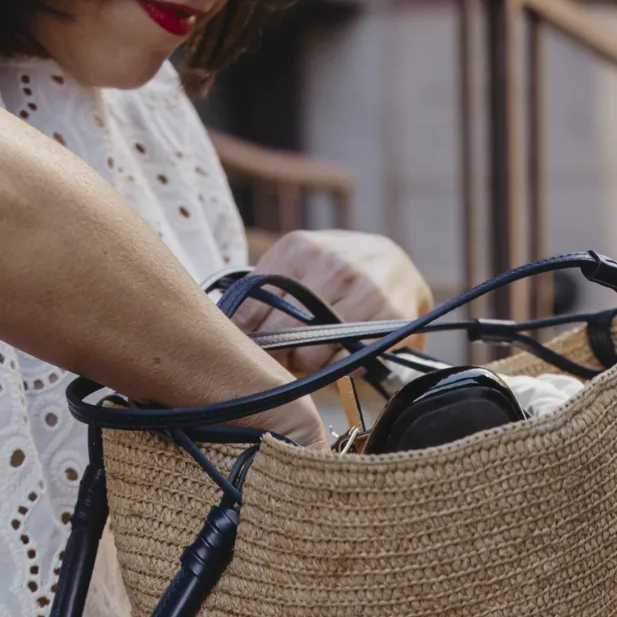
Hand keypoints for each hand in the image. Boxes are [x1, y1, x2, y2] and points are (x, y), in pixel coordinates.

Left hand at [234, 229, 433, 373]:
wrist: (397, 265)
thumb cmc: (333, 272)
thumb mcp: (296, 264)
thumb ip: (260, 290)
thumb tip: (220, 322)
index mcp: (298, 249)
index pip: (253, 308)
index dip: (249, 338)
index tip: (253, 348)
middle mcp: (331, 266)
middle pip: (282, 336)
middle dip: (279, 355)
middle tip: (287, 355)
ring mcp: (363, 291)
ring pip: (314, 356)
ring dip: (310, 365)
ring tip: (317, 354)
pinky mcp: (390, 318)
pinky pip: (348, 363)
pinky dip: (340, 367)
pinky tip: (342, 354)